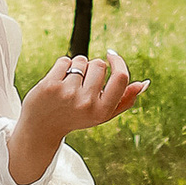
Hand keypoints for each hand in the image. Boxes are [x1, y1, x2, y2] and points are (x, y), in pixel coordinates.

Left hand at [8, 45, 146, 184]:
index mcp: (102, 111)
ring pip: (81, 60)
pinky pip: (64, 60)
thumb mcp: (102, 114)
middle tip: (82, 83)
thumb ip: (125, 100)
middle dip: (92, 67)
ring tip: (69, 84)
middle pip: (99, 64)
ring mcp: (67, 94)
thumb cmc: (76, 117)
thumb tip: (144, 84)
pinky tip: (57, 81)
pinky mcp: (50, 85)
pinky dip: (62, 66)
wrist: (41, 128)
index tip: (111, 55)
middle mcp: (86, 103)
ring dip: (76, 66)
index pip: (120, 78)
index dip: (118, 62)